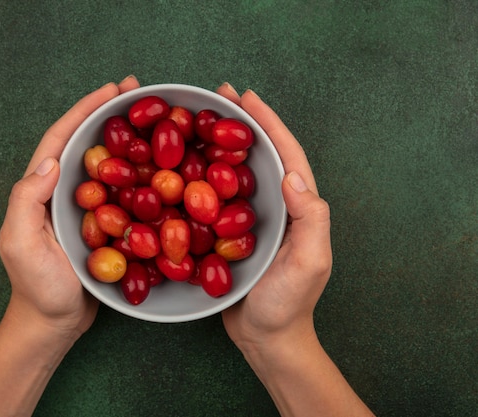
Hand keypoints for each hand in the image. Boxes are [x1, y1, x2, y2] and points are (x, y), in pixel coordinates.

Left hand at [0, 76, 140, 339]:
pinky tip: (161, 166)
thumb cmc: (36, 287)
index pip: (62, 139)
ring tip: (154, 119)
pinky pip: (124, 190)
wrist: (54, 323)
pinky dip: (140, 173)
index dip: (85, 110)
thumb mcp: (20, 243)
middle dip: (110, 114)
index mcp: (41, 189)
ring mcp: (85, 207)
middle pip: (87, 142)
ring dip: (128, 138)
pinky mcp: (104, 224)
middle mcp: (63, 191)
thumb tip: (51, 161)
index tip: (111, 89)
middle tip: (138, 92)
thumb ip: (27, 201)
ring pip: (109, 163)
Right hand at [218, 83, 331, 350]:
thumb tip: (293, 175)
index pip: (285, 155)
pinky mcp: (228, 232)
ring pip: (234, 171)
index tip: (247, 98)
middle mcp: (275, 206)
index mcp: (297, 206)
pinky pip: (214, 196)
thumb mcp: (309, 263)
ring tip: (198, 121)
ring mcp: (251, 218)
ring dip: (219, 144)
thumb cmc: (289, 304)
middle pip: (258, 154)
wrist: (266, 338)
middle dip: (241, 123)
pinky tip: (181, 165)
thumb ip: (310, 220)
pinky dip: (201, 175)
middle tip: (219, 97)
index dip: (268, 123)